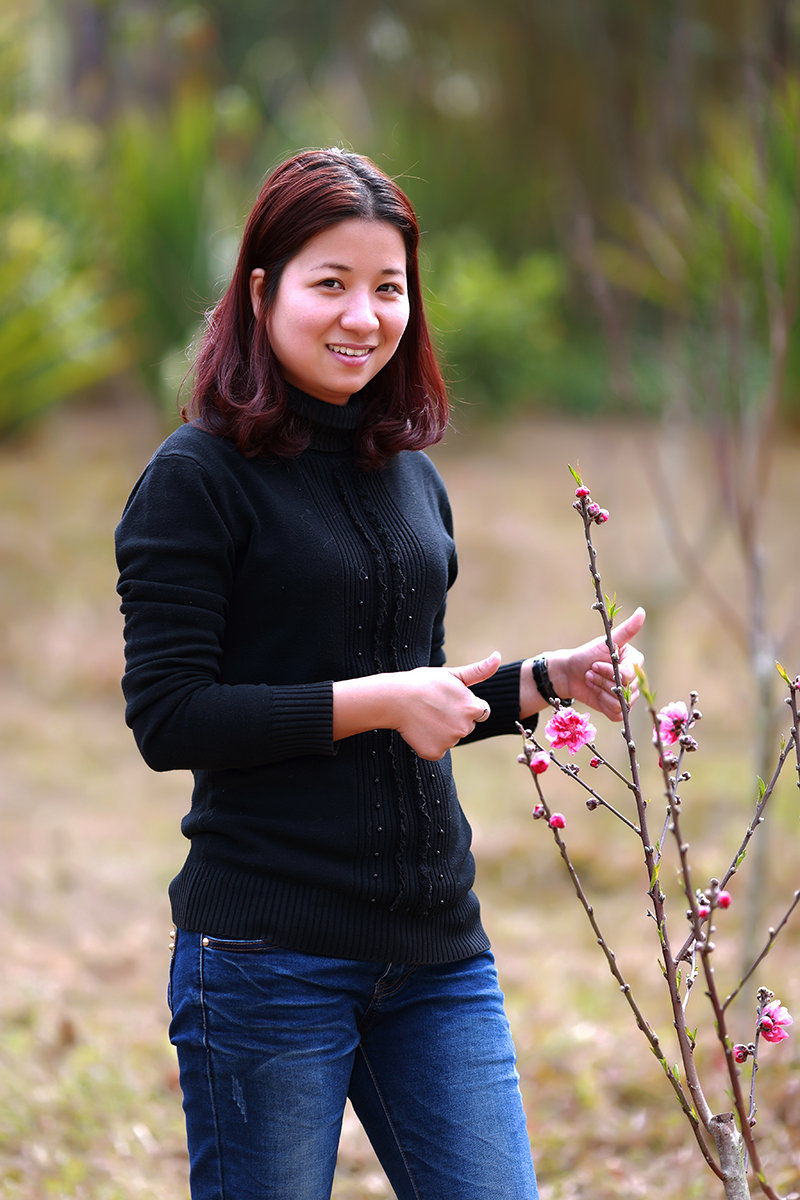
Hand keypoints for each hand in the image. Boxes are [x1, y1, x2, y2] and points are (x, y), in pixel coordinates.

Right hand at [393, 651, 501, 759]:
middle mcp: (465, 728)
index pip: (480, 711)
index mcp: (473, 708)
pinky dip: (430, 743)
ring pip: (452, 738)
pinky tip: (419, 729)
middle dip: (455, 718)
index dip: (465, 704)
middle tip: (435, 707)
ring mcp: (450, 742)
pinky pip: (437, 750)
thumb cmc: (423, 683)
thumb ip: (479, 671)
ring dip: (442, 731)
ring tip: (425, 716)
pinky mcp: (435, 753)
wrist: (394, 698)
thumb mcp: (452, 674)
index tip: (448, 699)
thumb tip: (498, 656)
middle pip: (467, 726)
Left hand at [547, 607, 645, 721]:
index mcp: (635, 663)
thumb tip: (643, 611)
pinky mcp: (619, 710)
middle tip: (590, 671)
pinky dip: (602, 703)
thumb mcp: (605, 642)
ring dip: (600, 690)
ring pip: (620, 702)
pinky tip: (594, 692)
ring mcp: (628, 697)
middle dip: (602, 680)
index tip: (594, 663)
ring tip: (590, 679)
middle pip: (625, 690)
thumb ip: (626, 630)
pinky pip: (617, 713)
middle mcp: (635, 680)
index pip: (629, 675)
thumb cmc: (587, 655)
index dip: (609, 672)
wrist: (569, 673)